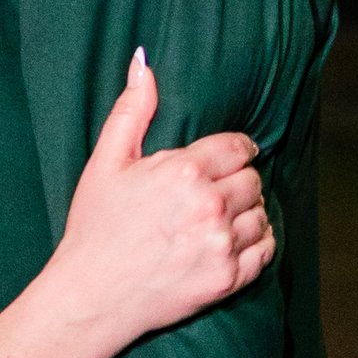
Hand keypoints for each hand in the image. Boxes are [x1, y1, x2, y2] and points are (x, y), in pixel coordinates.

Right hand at [49, 55, 270, 357]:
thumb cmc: (95, 227)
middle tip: (218, 191)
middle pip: (253, 181)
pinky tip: (236, 241)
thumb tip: (143, 61)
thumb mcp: (106, 162)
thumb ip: (131, 110)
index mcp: (183, 172)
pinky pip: (266, 251)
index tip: (233, 156)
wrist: (91, 296)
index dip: (237, 151)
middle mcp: (209, 206)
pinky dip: (258, 243)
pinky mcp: (227, 279)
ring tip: (224, 218)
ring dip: (249, 213)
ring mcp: (221, 245)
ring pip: (262, 214)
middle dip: (239, 182)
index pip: (237, 148)